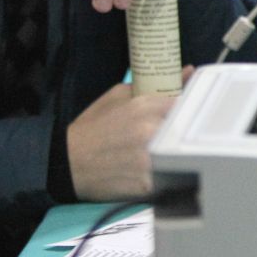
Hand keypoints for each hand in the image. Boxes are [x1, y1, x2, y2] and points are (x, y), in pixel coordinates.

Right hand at [65, 77, 187, 199]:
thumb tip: (187, 72)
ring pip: (182, 154)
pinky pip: (172, 177)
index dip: (190, 107)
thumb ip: (153, 86)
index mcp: (143, 107)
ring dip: (180, 154)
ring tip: (169, 154)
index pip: (187, 103)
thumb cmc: (91, 129)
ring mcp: (150, 159)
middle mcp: (149, 132)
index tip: (189, 112)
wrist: (65, 163)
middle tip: (178, 135)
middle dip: (185, 131)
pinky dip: (171, 175)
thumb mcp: (117, 97)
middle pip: (188, 129)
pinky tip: (163, 172)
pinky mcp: (148, 184)